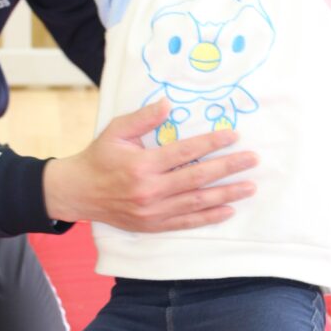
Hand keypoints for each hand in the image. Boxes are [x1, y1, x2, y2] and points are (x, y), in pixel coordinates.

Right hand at [42, 99, 257, 231]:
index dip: (211, 143)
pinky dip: (209, 217)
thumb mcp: (116, 131)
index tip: (233, 136)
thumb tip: (168, 104)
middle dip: (228, 168)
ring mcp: (152, 211)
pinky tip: (228, 210)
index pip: (185, 152)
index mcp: (142, 164)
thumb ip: (143, 118)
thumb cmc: (99, 157)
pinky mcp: (152, 225)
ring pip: (197, 202)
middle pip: (198, 178)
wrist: (78, 192)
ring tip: (249, 186)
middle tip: (252, 160)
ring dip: (226, 194)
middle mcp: (150, 190)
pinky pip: (186, 222)